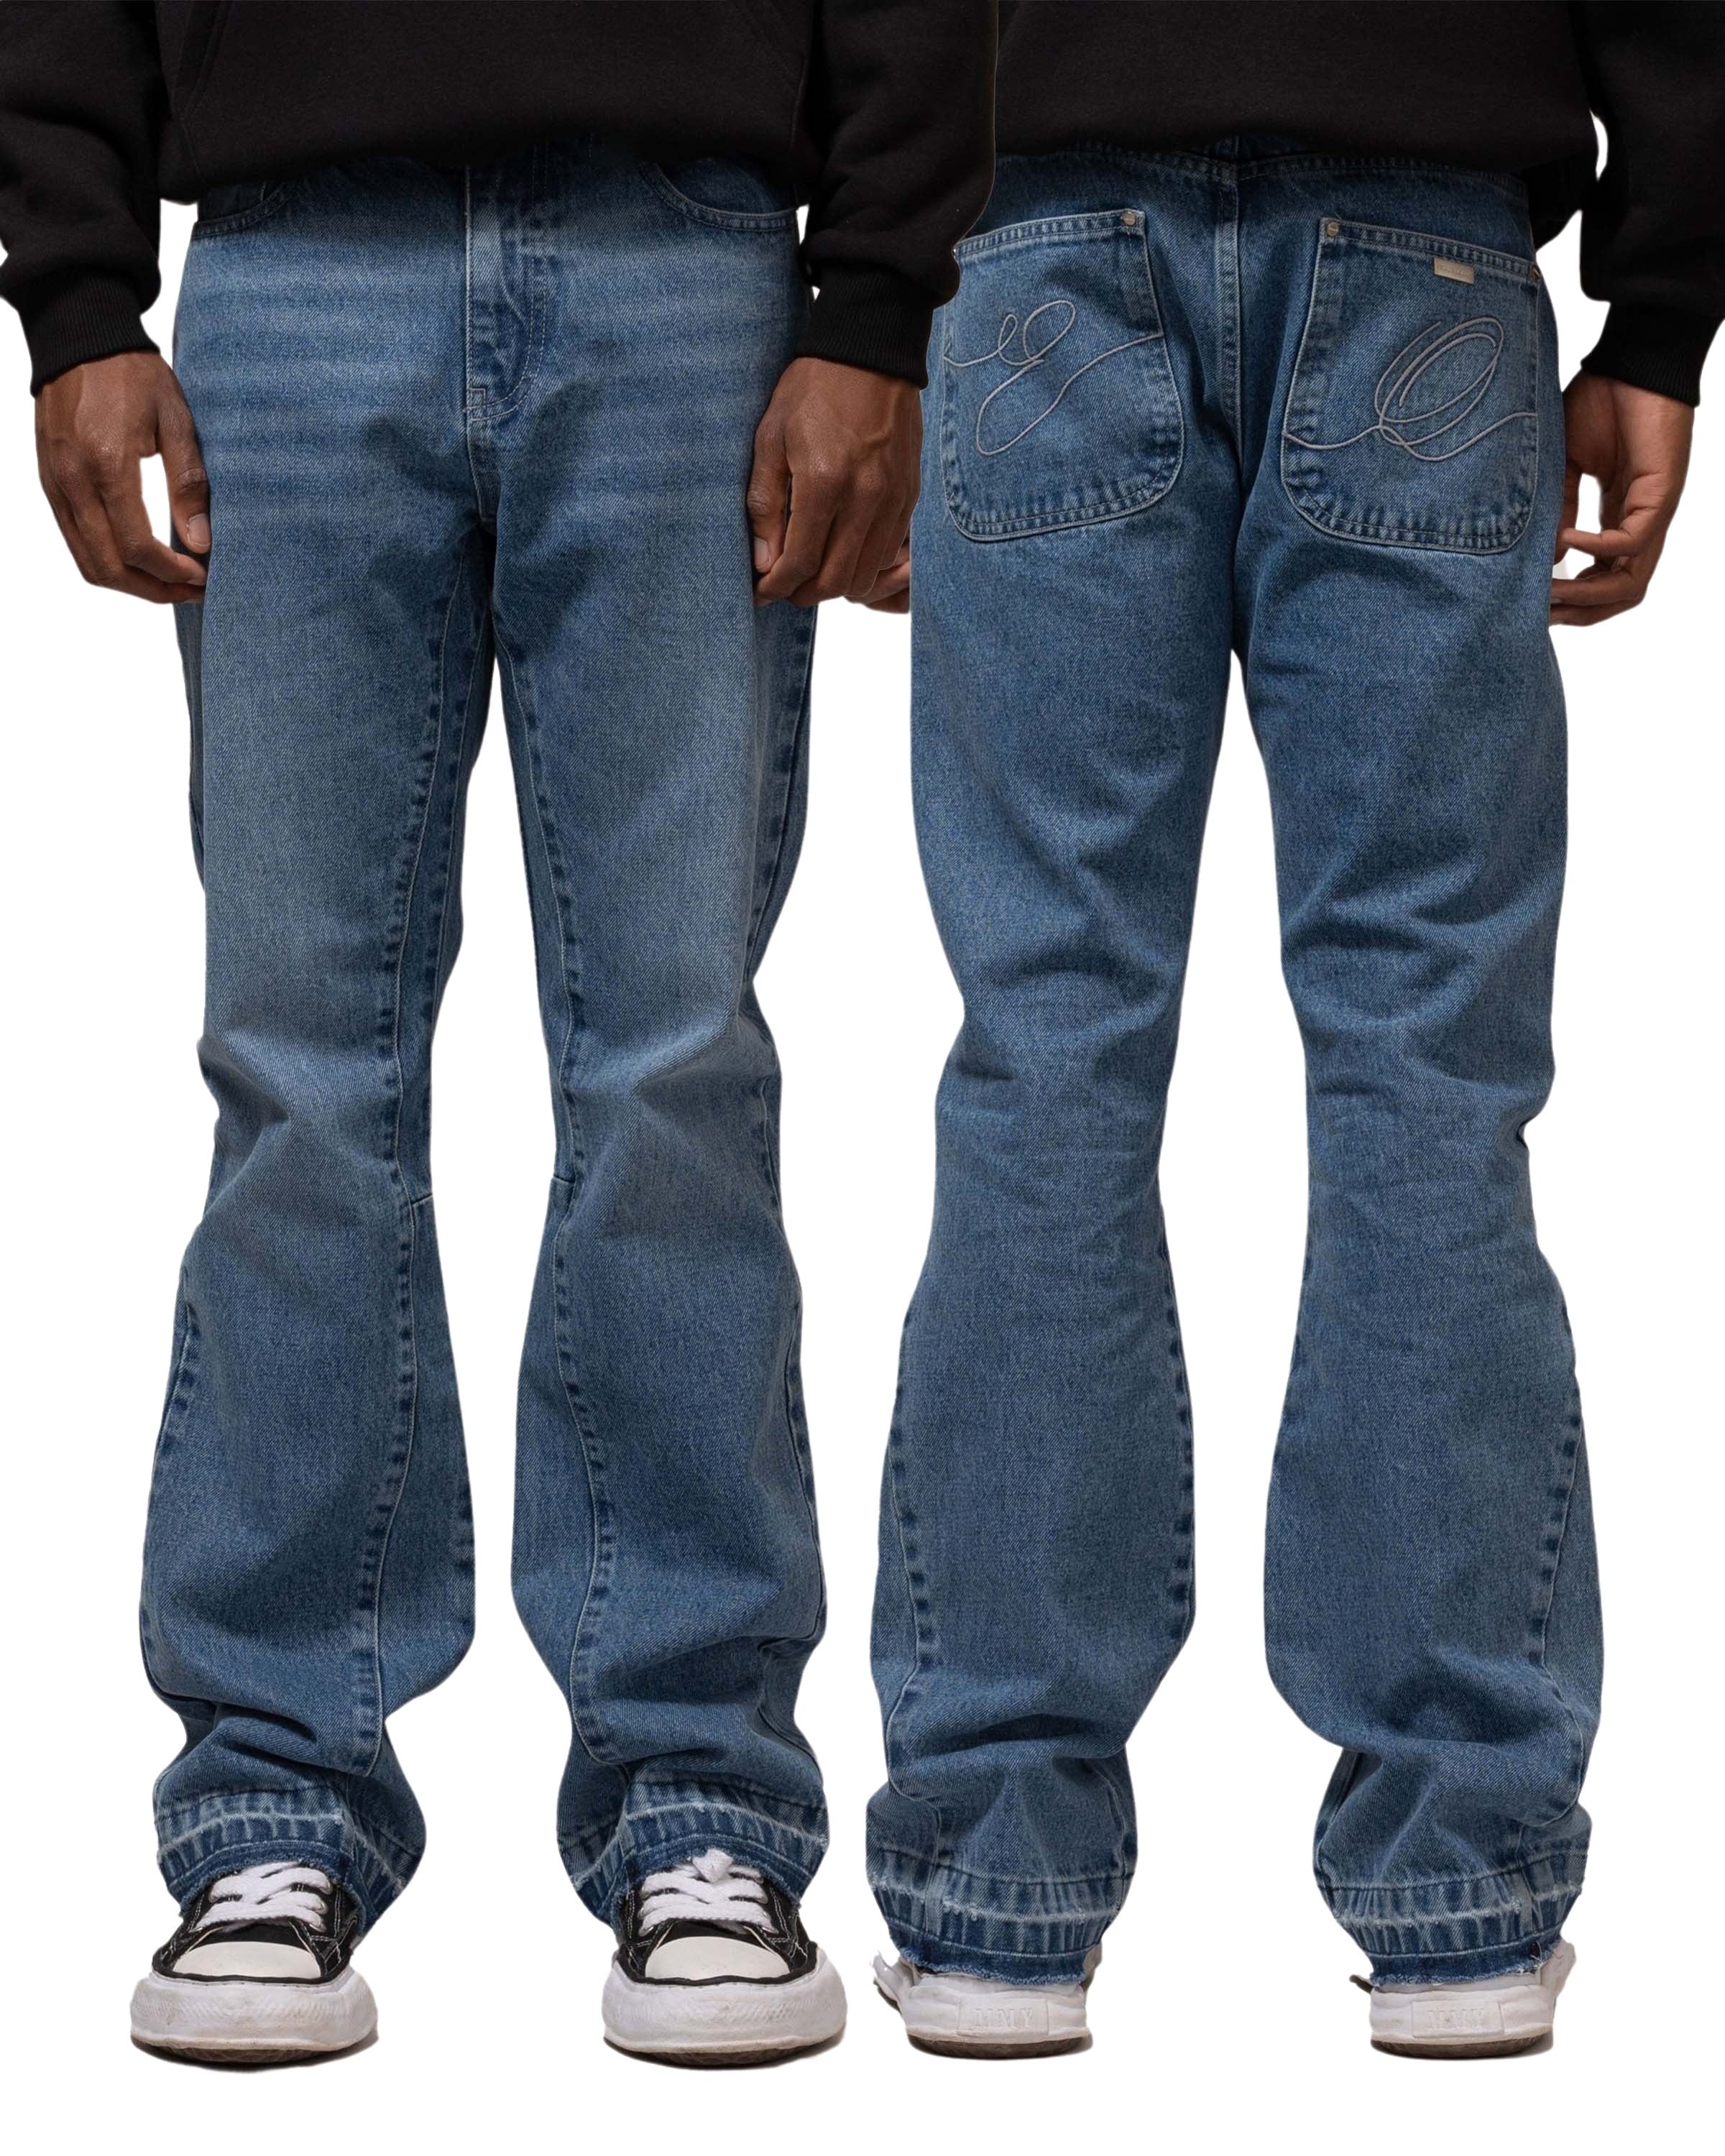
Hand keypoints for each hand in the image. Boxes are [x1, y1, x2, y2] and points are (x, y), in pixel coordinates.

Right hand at [35, 352, 209, 602]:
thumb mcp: (176, 420)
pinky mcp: (49, 481)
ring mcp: (55, 483)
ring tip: (170, 581)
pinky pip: (75, 539)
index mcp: (107, 464)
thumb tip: (200, 543)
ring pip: (87, 562)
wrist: (80, 337)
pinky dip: (107, 560)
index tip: (204, 576)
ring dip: (131, 584)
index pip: (137, 547)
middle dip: (154, 590)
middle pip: (109, 567)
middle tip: (193, 590)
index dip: (173, 573)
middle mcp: (73, 480)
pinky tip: (140, 558)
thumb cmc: (132, 373)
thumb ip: (188, 484)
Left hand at [747, 357, 919, 606]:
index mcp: (824, 483)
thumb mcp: (771, 438)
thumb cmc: (813, 389)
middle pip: (836, 580)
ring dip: (837, 585)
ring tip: (813, 571)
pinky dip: (866, 565)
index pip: (801, 562)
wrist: (870, 351)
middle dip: (805, 593)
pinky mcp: (910, 495)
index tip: (762, 591)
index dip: (777, 586)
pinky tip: (844, 550)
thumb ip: (765, 504)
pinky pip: (889, 551)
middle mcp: (865, 498)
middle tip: (784, 587)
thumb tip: (764, 561)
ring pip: (867, 574)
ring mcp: (893, 499)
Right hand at [1551, 372, 1692, 627]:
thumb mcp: (1566, 465)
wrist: (1632, 362)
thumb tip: (1547, 559)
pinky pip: (1630, 544)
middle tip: (1541, 613)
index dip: (1574, 600)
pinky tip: (1565, 541)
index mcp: (1619, 517)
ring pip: (1631, 583)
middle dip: (1580, 612)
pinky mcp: (1661, 496)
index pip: (1606, 580)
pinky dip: (1596, 551)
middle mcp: (1640, 523)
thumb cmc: (1602, 403)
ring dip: (1588, 596)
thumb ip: (1559, 510)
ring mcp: (1654, 513)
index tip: (1535, 603)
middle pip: (1622, 594)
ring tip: (1550, 592)